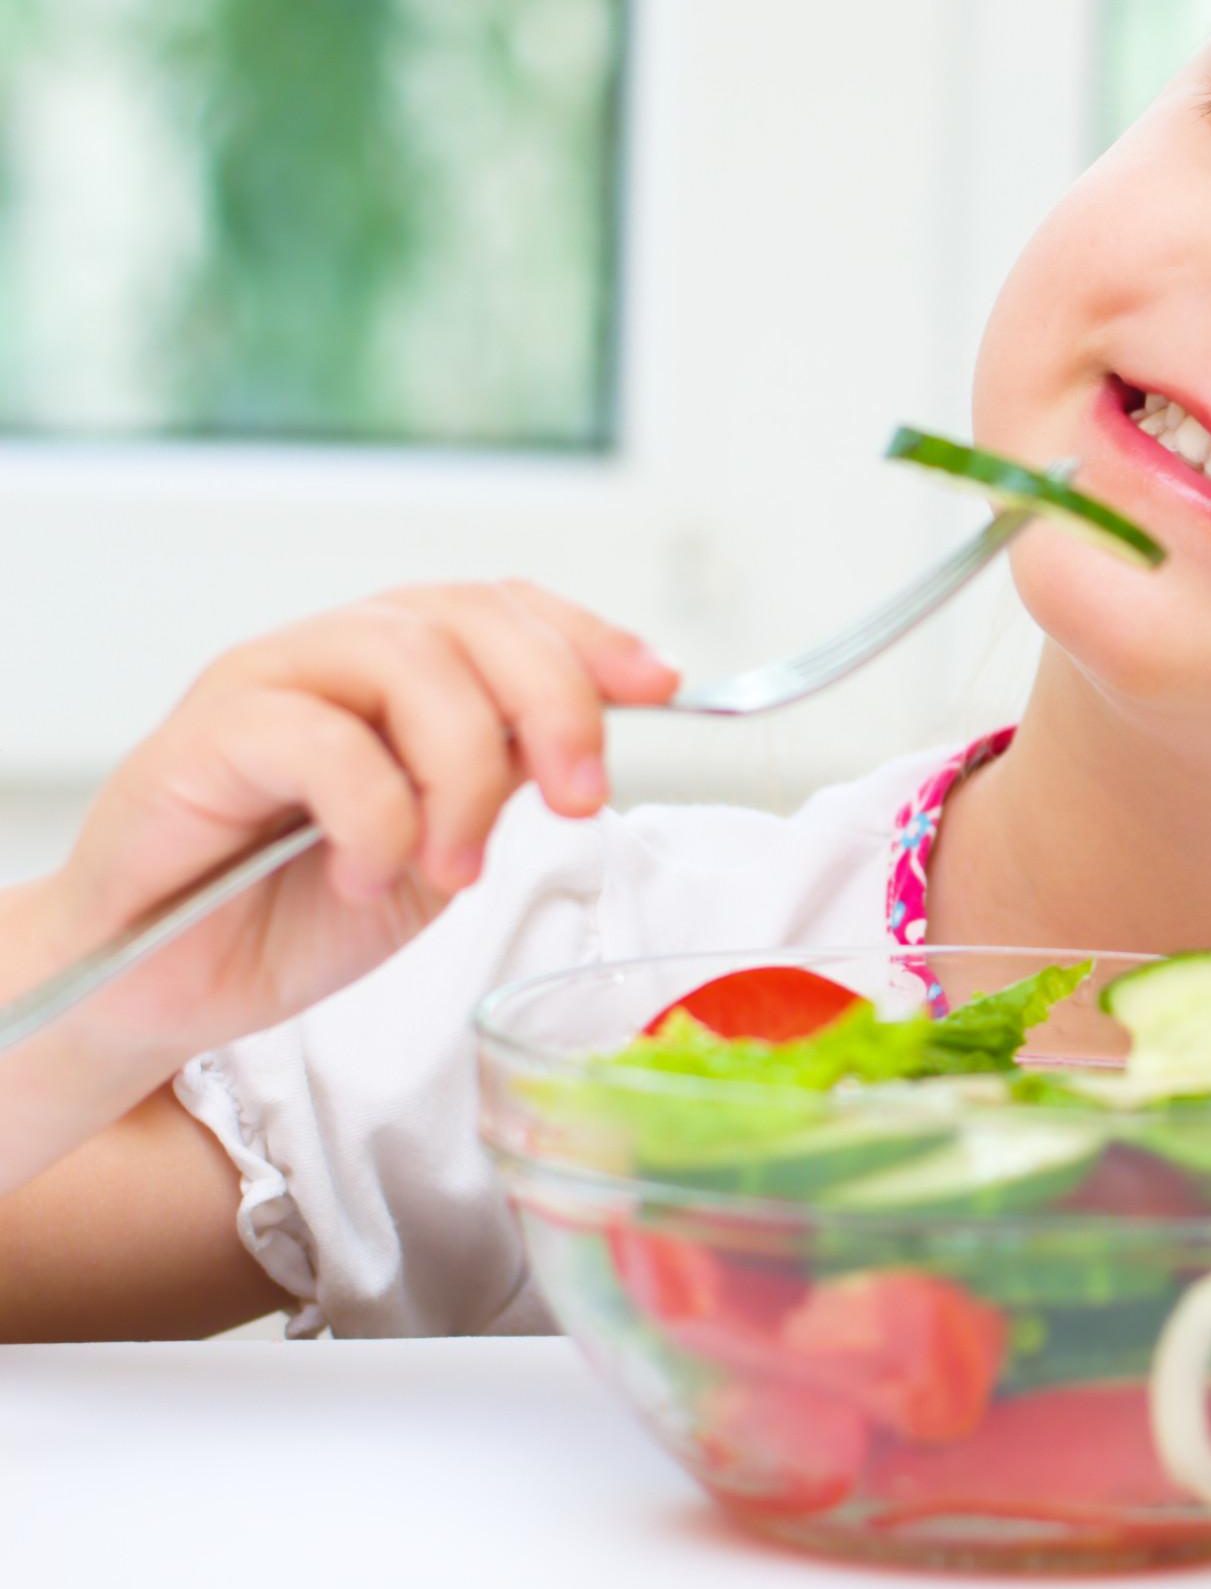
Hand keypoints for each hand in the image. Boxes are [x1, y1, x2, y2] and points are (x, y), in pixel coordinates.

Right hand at [29, 581, 676, 1081]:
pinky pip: (317, 739)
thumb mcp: (444, 839)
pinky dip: (373, 815)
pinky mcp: (202, 739)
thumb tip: (588, 732)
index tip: (661, 683)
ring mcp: (264, 684)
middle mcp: (333, 654)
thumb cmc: (299, 907)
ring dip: (464, 772)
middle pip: (469, 619)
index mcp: (399, 668)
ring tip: (457, 866)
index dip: (590, 634)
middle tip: (579, 801)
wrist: (172, 982)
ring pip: (405, 661)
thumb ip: (504, 773)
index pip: (505, 606)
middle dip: (553, 703)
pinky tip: (365, 874)